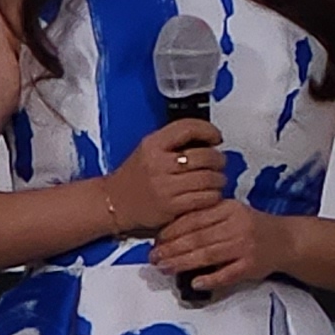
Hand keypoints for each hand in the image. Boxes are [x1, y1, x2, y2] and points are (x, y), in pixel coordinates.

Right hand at [101, 119, 230, 237]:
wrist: (114, 203)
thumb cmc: (135, 176)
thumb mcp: (148, 149)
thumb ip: (173, 142)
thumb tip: (208, 138)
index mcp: (152, 144)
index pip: (188, 128)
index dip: (209, 130)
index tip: (216, 137)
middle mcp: (158, 163)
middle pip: (204, 155)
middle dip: (218, 158)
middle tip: (220, 162)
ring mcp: (164, 186)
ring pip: (207, 178)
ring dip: (219, 179)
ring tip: (217, 179)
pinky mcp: (170, 207)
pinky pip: (203, 198)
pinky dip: (213, 195)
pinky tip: (211, 194)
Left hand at [152, 197, 292, 300]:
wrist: (286, 240)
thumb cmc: (251, 226)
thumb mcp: (230, 212)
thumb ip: (206, 218)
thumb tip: (171, 232)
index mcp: (228, 208)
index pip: (194, 218)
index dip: (172, 230)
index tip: (155, 240)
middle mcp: (236, 225)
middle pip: (198, 238)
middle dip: (171, 249)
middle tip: (153, 257)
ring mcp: (244, 247)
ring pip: (208, 255)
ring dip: (183, 263)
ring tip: (165, 268)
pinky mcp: (251, 266)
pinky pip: (227, 274)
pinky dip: (210, 279)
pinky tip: (195, 283)